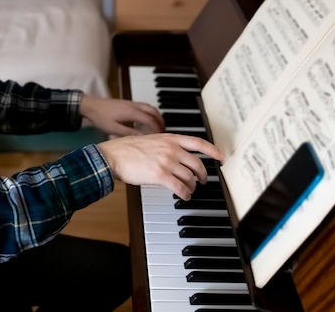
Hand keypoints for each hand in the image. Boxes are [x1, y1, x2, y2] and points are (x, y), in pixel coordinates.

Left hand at [79, 94, 164, 136]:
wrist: (90, 105)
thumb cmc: (100, 117)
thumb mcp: (113, 129)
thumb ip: (129, 133)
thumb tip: (142, 138)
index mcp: (131, 112)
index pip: (150, 119)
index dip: (157, 127)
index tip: (160, 136)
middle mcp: (134, 105)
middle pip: (153, 111)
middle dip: (160, 121)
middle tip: (163, 131)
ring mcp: (131, 103)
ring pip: (150, 107)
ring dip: (156, 116)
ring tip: (157, 127)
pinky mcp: (128, 103)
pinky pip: (144, 107)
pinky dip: (149, 113)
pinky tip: (144, 122)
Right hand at [97, 133, 223, 199]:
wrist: (113, 156)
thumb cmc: (127, 149)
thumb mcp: (151, 140)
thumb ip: (165, 145)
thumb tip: (176, 155)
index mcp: (169, 138)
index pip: (198, 142)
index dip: (212, 150)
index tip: (220, 156)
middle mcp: (171, 149)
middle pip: (197, 163)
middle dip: (202, 174)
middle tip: (202, 180)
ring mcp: (166, 162)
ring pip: (189, 177)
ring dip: (191, 186)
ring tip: (189, 190)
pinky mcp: (160, 175)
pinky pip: (180, 187)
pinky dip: (185, 193)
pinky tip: (184, 196)